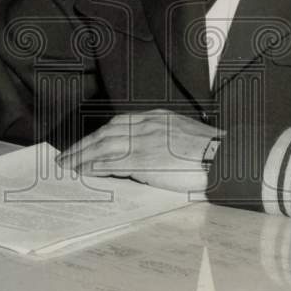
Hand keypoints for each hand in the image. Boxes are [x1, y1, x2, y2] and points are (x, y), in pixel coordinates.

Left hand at [56, 109, 221, 192]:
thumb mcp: (183, 135)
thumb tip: (145, 155)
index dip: (101, 134)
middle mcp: (147, 125)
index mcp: (157, 118)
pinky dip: (94, 166)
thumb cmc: (209, 153)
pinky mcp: (143, 160)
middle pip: (106, 132)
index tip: (88, 142)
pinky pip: (111, 163)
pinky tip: (84, 172)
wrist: (222, 158)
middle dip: (85, 144)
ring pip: (104, 146)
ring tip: (68, 166)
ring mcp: (144, 142)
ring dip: (83, 156)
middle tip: (68, 155)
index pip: (119, 123)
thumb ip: (161, 140)